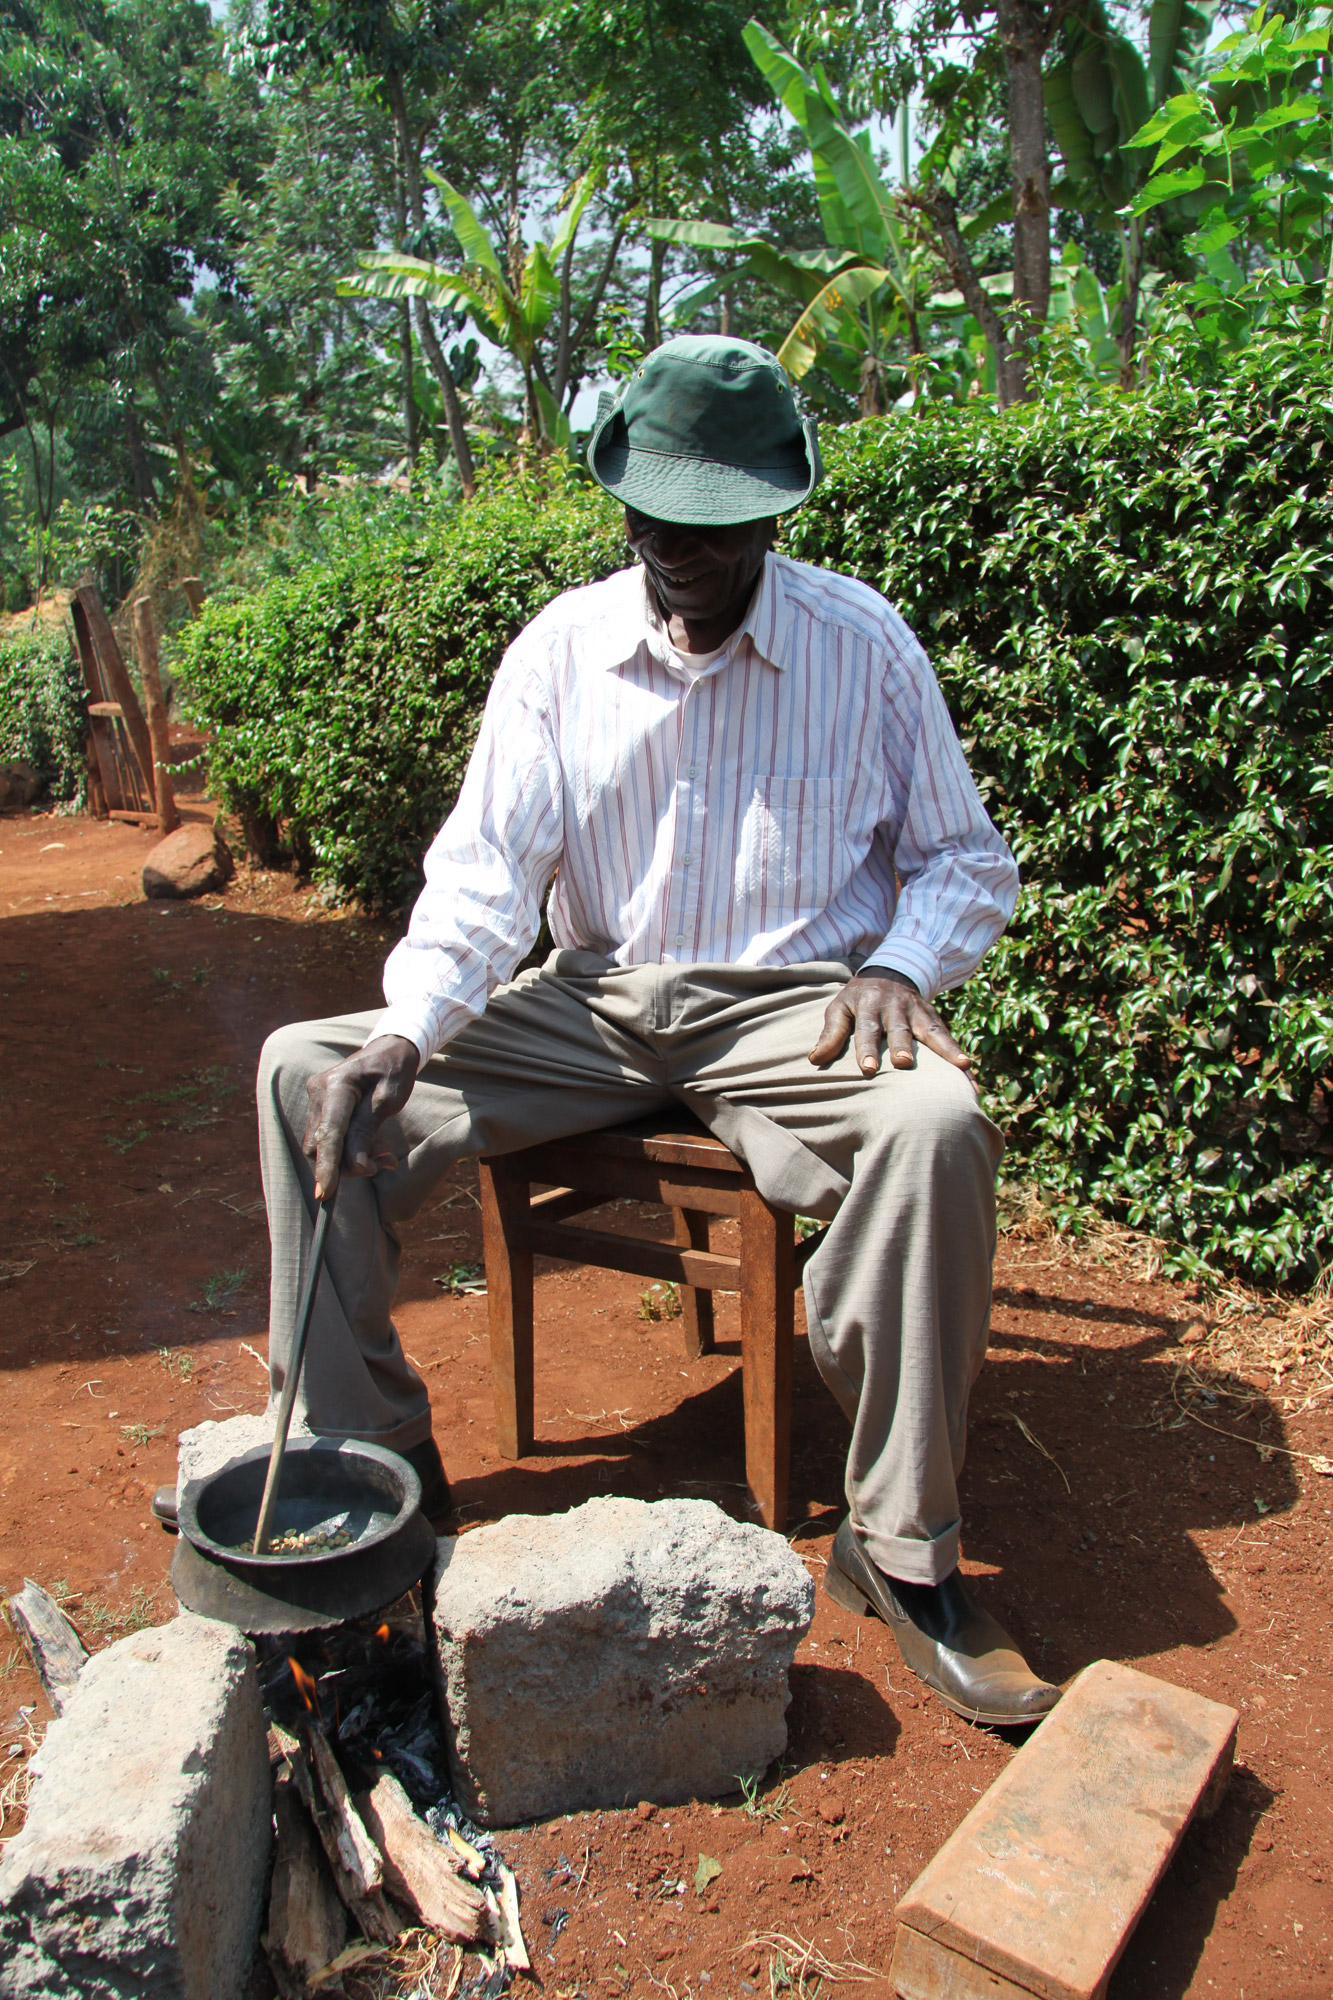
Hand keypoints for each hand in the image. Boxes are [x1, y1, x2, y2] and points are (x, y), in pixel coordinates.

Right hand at [302, 1035, 419, 1198]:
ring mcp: (316, 1099)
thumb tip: (356, 1166)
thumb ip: (367, 1132)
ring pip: (322, 1145)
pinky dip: (349, 1148)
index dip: (327, 1166)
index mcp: (336, 1085)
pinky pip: (328, 1138)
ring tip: (384, 1153)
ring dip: (351, 1158)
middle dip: (347, 1163)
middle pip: (320, 1144)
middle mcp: (318, 1091)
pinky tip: (373, 1145)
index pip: (328, 1133)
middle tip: (384, 1162)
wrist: (389, 1050)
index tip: (325, 1194)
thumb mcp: (388, 1101)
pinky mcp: (320, 1108)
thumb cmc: (393, 1071)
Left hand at [808, 969, 970, 1075]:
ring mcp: (917, 1012)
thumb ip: (831, 1034)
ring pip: (930, 1031)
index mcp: (868, 1005)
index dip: (867, 1048)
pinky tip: (969, 1071)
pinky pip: (947, 1037)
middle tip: (903, 1064)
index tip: (868, 1068)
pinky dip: (958, 1053)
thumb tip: (814, 1060)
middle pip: (899, 1029)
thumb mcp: (839, 1008)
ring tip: (961, 1067)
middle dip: (902, 1046)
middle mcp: (895, 1007)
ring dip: (945, 1049)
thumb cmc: (858, 1000)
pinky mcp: (933, 1018)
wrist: (890, 972)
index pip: (867, 1028)